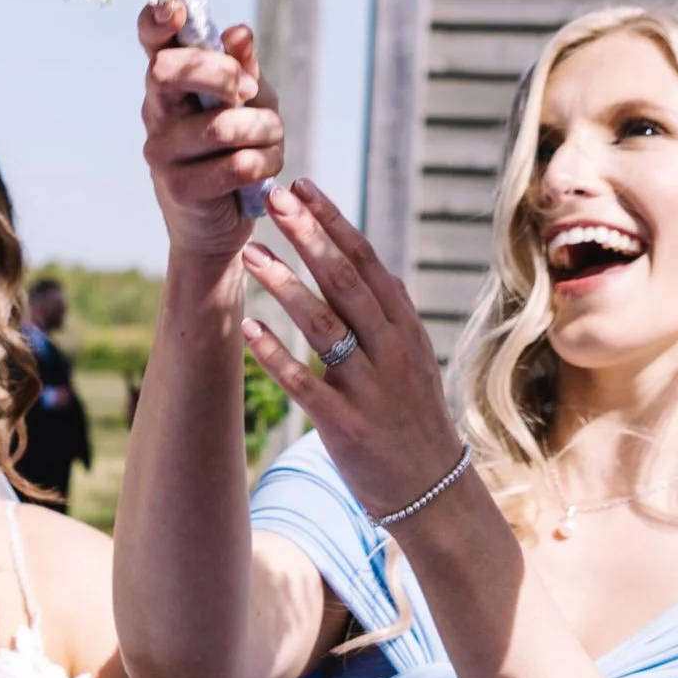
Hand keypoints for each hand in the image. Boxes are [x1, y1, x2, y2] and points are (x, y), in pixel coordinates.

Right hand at [138, 6, 285, 263]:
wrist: (217, 226)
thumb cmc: (233, 150)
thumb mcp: (247, 102)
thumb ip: (243, 67)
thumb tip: (238, 33)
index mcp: (169, 82)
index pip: (151, 41)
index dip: (157, 20)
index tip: (176, 8)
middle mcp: (155, 112)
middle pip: (169, 71)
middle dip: (221, 73)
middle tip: (248, 90)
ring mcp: (161, 152)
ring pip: (221, 124)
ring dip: (264, 130)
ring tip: (272, 139)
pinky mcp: (180, 189)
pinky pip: (236, 164)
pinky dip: (264, 163)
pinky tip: (265, 168)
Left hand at [238, 179, 463, 517]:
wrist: (430, 490)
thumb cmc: (410, 419)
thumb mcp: (410, 358)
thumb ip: (387, 315)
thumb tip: (370, 268)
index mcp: (404, 328)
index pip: (367, 261)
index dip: (333, 222)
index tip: (301, 187)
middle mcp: (391, 350)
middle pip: (346, 281)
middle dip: (309, 237)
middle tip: (273, 200)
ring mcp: (370, 387)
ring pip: (325, 326)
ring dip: (285, 286)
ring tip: (250, 254)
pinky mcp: (346, 425)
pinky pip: (305, 383)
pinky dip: (275, 355)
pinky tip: (247, 329)